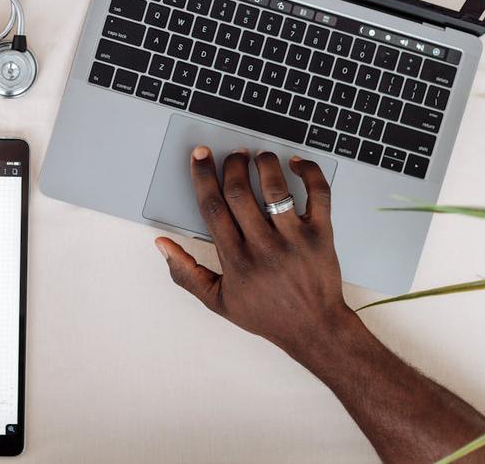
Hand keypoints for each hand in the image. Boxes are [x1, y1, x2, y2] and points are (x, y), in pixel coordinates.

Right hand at [155, 146, 356, 356]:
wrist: (315, 329)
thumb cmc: (266, 314)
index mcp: (235, 260)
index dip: (202, 177)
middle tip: (232, 155)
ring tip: (258, 157)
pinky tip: (296, 164)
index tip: (199, 157)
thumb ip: (185, 272)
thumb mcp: (217, 300)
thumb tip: (162, 244)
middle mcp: (263, 247)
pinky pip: (318, 194)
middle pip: (239, 192)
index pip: (213, 207)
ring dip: (264, 164)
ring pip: (275, 188)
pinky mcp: (322, 235)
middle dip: (232, 165)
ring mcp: (295, 240)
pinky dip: (308, 172)